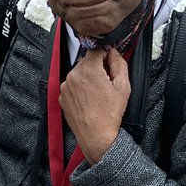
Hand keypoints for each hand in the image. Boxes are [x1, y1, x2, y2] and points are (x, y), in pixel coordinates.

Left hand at [59, 48, 129, 163]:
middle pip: (86, 61)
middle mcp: (73, 76)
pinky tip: (89, 99)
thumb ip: (119, 63)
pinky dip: (80, 88)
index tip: (110, 63)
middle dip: (97, 68)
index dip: (106, 55)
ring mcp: (65, 87)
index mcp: (88, 70)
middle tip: (106, 83)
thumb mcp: (123, 86)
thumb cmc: (109, 114)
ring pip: (79, 73)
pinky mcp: (62, 96)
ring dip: (88, 78)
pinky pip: (72, 85)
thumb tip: (114, 53)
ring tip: (97, 94)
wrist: (96, 136)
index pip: (96, 50)